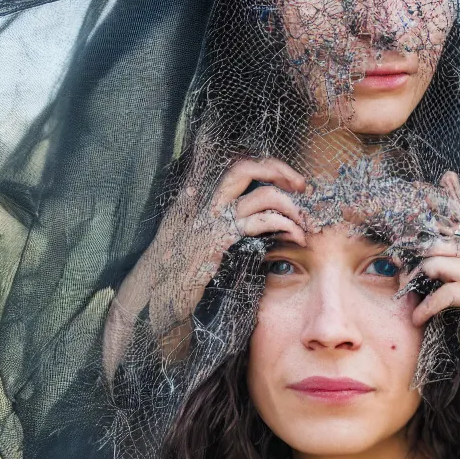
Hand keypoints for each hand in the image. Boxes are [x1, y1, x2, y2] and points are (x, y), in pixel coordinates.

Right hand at [139, 156, 305, 331]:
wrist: (155, 295)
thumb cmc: (174, 269)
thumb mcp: (188, 236)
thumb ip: (204, 215)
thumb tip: (208, 197)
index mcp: (196, 196)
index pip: (232, 165)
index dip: (262, 164)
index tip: (285, 174)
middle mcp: (202, 201)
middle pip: (244, 167)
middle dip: (278, 169)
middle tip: (301, 184)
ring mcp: (210, 219)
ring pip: (261, 195)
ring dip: (291, 205)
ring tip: (305, 220)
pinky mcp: (219, 240)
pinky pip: (260, 222)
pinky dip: (285, 225)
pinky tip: (295, 236)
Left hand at [401, 172, 459, 382]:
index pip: (454, 212)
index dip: (435, 198)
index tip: (412, 187)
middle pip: (435, 237)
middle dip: (409, 246)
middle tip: (392, 254)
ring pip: (434, 263)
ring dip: (414, 279)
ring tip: (403, 290)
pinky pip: (444, 294)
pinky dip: (426, 307)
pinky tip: (417, 317)